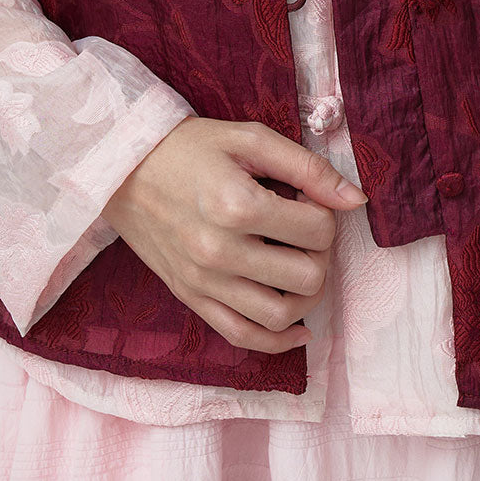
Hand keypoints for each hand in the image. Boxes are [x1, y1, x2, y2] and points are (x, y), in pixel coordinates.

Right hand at [101, 116, 368, 353]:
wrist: (122, 169)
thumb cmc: (189, 147)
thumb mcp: (249, 139)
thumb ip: (306, 167)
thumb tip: (357, 200)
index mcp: (237, 206)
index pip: (317, 231)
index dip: (324, 215)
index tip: (306, 201)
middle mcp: (220, 251)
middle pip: (307, 277)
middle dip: (319, 254)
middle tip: (305, 232)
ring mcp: (204, 282)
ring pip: (281, 315)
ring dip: (306, 296)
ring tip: (299, 266)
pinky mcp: (192, 298)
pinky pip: (243, 337)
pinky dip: (278, 341)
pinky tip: (298, 327)